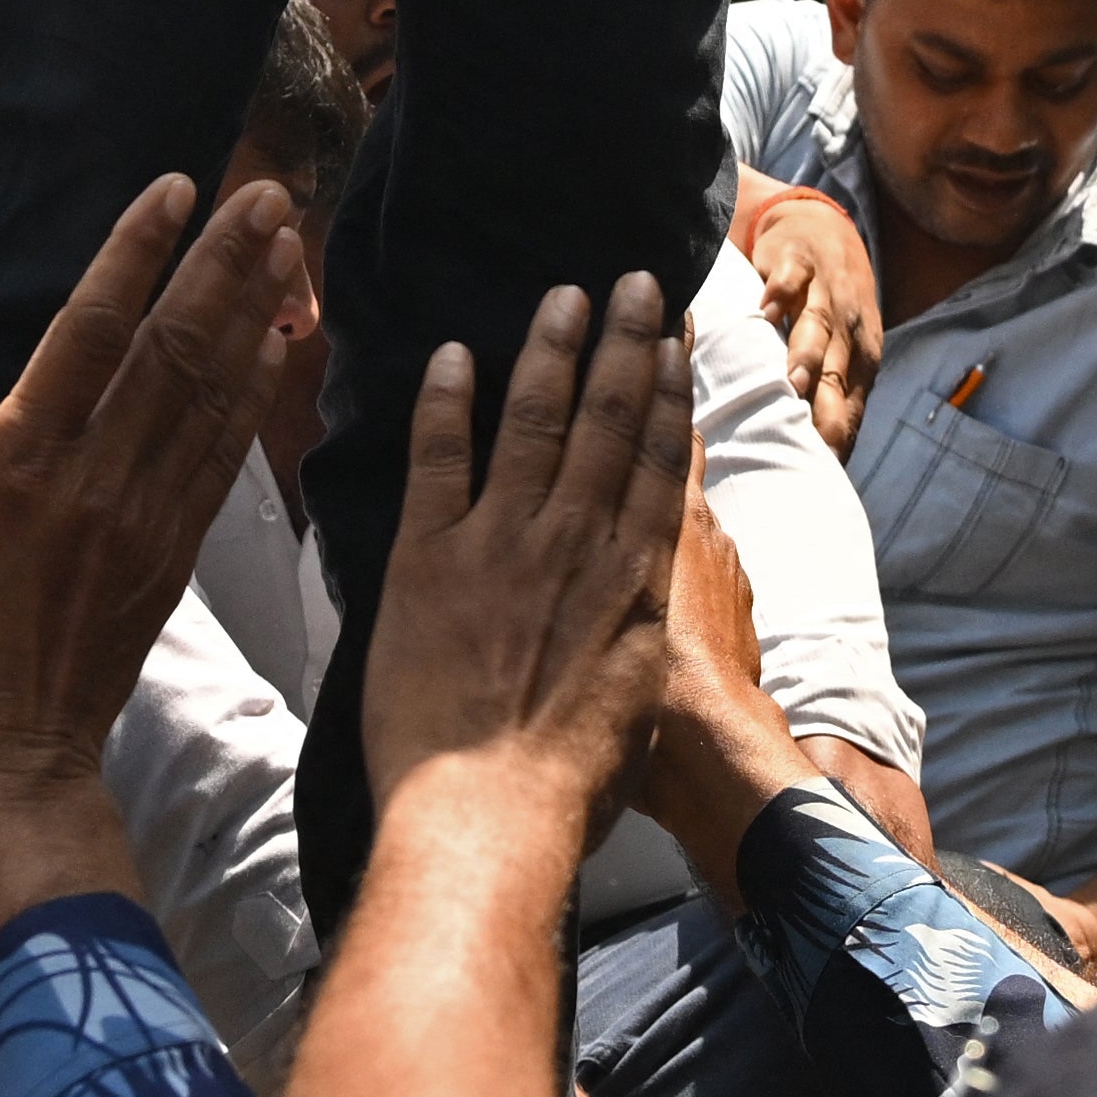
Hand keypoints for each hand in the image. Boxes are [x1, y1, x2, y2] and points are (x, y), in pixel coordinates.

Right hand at [0, 173, 307, 843]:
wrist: (3, 768)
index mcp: (19, 465)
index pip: (90, 332)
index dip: (135, 253)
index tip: (176, 188)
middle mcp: (96, 479)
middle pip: (175, 346)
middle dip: (224, 261)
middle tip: (266, 190)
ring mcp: (145, 517)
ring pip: (212, 393)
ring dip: (253, 311)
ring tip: (285, 242)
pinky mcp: (171, 555)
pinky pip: (223, 457)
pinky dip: (253, 394)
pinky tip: (274, 349)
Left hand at [356, 276, 689, 850]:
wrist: (491, 815)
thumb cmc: (571, 785)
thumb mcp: (633, 696)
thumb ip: (637, 630)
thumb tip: (641, 604)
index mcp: (631, 578)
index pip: (654, 461)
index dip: (663, 391)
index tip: (668, 340)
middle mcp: (574, 543)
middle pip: (605, 420)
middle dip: (620, 342)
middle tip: (630, 280)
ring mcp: (501, 544)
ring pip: (531, 421)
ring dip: (548, 350)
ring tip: (562, 294)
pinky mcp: (428, 559)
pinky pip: (437, 460)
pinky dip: (444, 402)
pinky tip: (452, 354)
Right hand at [733, 174, 878, 448]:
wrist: (823, 229)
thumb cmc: (828, 307)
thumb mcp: (838, 353)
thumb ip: (829, 400)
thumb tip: (819, 464)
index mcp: (860, 360)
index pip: (848, 408)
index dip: (834, 440)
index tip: (814, 473)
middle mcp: (848, 329)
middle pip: (837, 373)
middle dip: (825, 407)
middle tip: (807, 444)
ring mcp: (825, 292)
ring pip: (819, 326)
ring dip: (809, 354)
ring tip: (793, 382)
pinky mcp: (797, 260)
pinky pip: (790, 277)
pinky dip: (781, 291)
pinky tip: (766, 310)